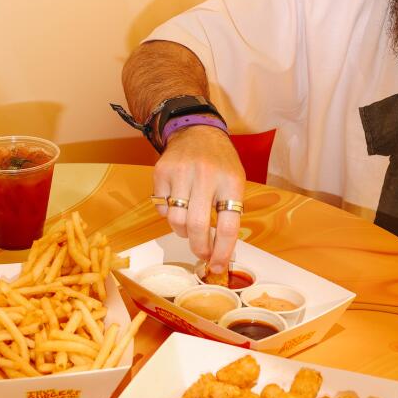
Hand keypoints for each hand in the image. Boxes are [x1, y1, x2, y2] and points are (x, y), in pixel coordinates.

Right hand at [153, 126, 244, 273]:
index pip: (227, 226)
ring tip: (189, 224)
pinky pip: (161, 208)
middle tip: (201, 254)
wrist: (196, 131)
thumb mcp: (236, 181)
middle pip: (197, 227)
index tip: (216, 266)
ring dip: (182, 231)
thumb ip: (230, 213)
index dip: (222, 252)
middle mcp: (206, 175)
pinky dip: (169, 214)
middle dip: (198, 248)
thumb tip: (221, 253)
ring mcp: (181, 172)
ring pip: (176, 220)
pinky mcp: (161, 172)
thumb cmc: (220, 162)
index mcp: (231, 182)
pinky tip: (178, 203)